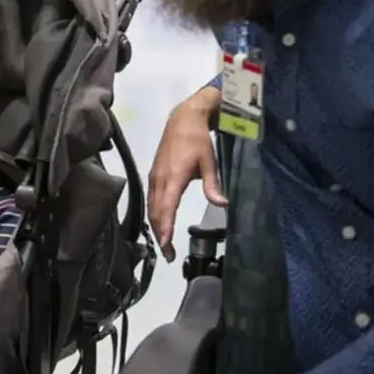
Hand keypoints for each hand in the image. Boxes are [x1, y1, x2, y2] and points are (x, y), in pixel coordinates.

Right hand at [148, 89, 226, 262]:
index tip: (166, 245)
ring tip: (164, 244)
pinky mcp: (154, 176)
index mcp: (173, 176)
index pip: (166, 208)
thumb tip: (221, 204)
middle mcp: (160, 179)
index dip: (165, 228)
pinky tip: (160, 223)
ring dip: (156, 226)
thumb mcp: (209, 160)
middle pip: (156, 212)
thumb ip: (212, 184)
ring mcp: (154, 177)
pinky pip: (151, 200)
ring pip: (152, 207)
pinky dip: (155, 214)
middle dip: (160, 234)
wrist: (183, 119)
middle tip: (168, 254)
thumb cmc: (197, 139)